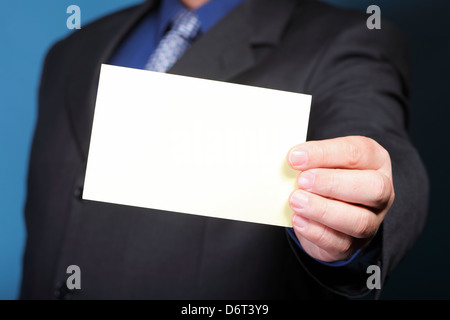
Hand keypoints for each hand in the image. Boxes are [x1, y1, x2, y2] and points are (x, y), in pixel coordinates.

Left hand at [286, 136, 393, 261]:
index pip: (357, 152)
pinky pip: (340, 243)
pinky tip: (298, 219)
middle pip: (373, 187)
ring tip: (296, 201)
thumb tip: (293, 159)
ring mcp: (372, 221)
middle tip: (302, 181)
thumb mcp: (321, 161)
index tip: (295, 157)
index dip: (324, 154)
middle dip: (333, 183)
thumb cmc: (323, 178)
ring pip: (359, 220)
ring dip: (323, 210)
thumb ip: (310, 159)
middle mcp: (381, 192)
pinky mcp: (354, 245)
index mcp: (375, 160)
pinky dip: (316, 231)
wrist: (322, 213)